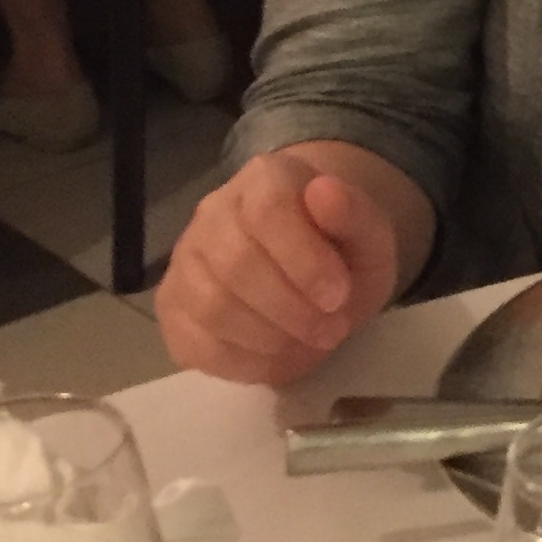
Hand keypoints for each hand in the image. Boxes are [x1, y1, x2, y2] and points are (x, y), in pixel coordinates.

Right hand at [154, 149, 403, 383]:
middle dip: (291, 309)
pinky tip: (278, 359)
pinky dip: (242, 363)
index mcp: (264, 178)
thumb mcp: (370, 234)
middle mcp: (213, 212)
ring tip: (309, 343)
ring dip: (268, 339)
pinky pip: (193, 344)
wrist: (315, 272)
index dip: (304, 260)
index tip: (340, 296)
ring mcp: (185, 260)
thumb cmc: (341, 249)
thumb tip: (325, 192)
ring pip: (211, 306)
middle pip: (235, 262)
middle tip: (332, 330)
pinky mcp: (172, 307)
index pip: (268, 211)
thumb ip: (355, 215)